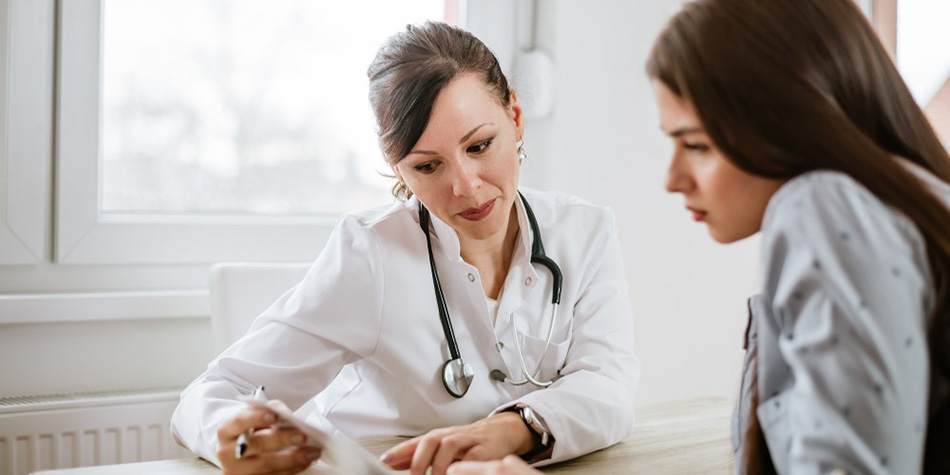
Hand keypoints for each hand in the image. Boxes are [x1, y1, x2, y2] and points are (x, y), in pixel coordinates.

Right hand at [216, 400, 321, 474]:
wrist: (239, 451)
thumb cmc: (251, 429)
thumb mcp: (257, 416)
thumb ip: (271, 412)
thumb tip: (289, 418)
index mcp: (226, 430)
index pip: (239, 422)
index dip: (256, 418)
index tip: (274, 416)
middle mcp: (227, 452)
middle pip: (256, 445)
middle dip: (281, 440)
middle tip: (303, 436)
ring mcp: (237, 471)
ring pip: (266, 465)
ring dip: (293, 459)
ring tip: (312, 452)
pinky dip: (292, 469)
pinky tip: (305, 462)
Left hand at [379, 412, 533, 474]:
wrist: (501, 431)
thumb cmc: (468, 442)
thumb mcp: (442, 447)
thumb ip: (418, 454)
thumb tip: (391, 462)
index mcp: (438, 437)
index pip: (415, 442)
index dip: (400, 452)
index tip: (385, 462)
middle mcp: (450, 436)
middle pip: (431, 440)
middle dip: (420, 459)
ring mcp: (468, 441)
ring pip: (449, 445)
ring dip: (439, 464)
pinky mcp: (485, 449)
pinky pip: (473, 456)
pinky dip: (463, 465)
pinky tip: (455, 473)